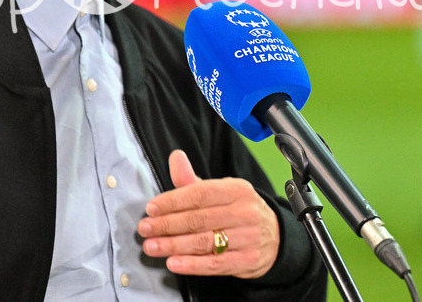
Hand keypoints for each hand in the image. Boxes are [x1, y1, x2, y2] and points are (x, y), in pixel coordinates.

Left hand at [137, 149, 278, 278]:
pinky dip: (192, 265)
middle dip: (167, 224)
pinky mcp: (247, 260)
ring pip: (204, 242)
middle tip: (145, 229)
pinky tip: (173, 263)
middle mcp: (244, 212)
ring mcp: (248, 237)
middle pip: (199, 219)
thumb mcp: (221, 191)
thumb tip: (175, 157)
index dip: (173, 201)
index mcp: (237, 189)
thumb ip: (193, 181)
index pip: (200, 194)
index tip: (151, 209)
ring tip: (152, 246)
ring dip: (173, 245)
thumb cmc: (238, 211)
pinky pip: (215, 264)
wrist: (275, 238)